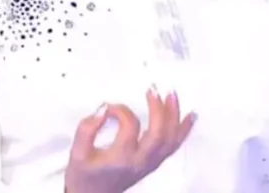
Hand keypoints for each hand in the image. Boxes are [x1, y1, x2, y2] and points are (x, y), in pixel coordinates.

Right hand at [64, 89, 195, 192]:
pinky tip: (191, 116)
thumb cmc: (84, 176)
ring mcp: (150, 163)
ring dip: (174, 115)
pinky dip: (184, 130)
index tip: (110, 107)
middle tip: (152, 91)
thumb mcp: (77, 153)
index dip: (120, 111)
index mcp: (121, 158)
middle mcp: (140, 161)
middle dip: (158, 109)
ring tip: (173, 96)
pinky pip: (174, 146)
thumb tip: (102, 110)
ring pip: (171, 140)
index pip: (130, 127)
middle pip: (159, 133)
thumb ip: (86, 130)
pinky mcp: (154, 163)